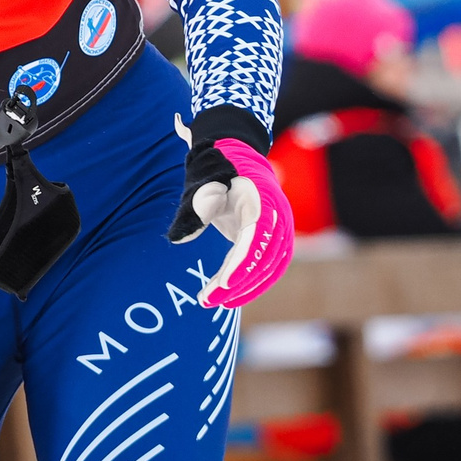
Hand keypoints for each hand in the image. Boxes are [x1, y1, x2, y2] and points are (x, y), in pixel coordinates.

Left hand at [169, 108, 294, 307]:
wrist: (237, 160)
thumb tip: (179, 240)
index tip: (224, 284)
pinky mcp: (276, 240)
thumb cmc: (217, 171)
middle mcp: (278, 215)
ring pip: (270, 267)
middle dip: (239, 282)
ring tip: (214, 301)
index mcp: (261, 198)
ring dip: (246, 288)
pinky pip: (271, 268)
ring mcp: (281, 228)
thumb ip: (195, 208)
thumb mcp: (203, 183)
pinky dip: (254, 284)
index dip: (243, 262)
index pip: (256, 235)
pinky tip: (231, 296)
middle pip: (265, 257)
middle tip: (209, 299)